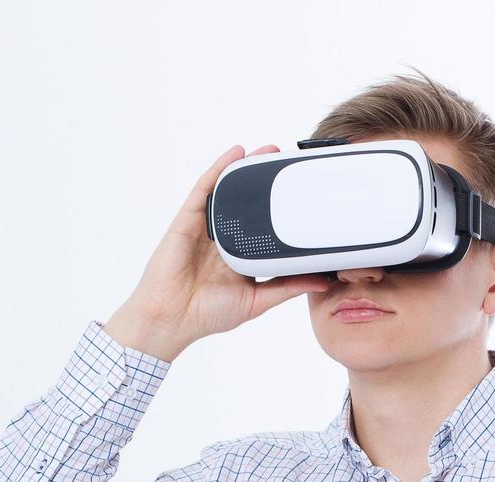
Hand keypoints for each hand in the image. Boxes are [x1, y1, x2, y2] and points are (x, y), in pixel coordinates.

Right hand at [103, 143, 332, 359]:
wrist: (171, 318)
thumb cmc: (207, 313)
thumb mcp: (257, 300)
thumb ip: (288, 288)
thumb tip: (322, 282)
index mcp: (240, 255)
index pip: (264, 226)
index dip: (281, 210)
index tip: (302, 194)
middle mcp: (223, 238)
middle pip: (247, 203)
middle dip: (266, 182)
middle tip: (288, 162)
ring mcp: (205, 227)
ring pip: (228, 191)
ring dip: (246, 168)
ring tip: (268, 151)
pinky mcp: (188, 221)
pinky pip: (204, 189)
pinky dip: (219, 169)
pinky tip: (235, 153)